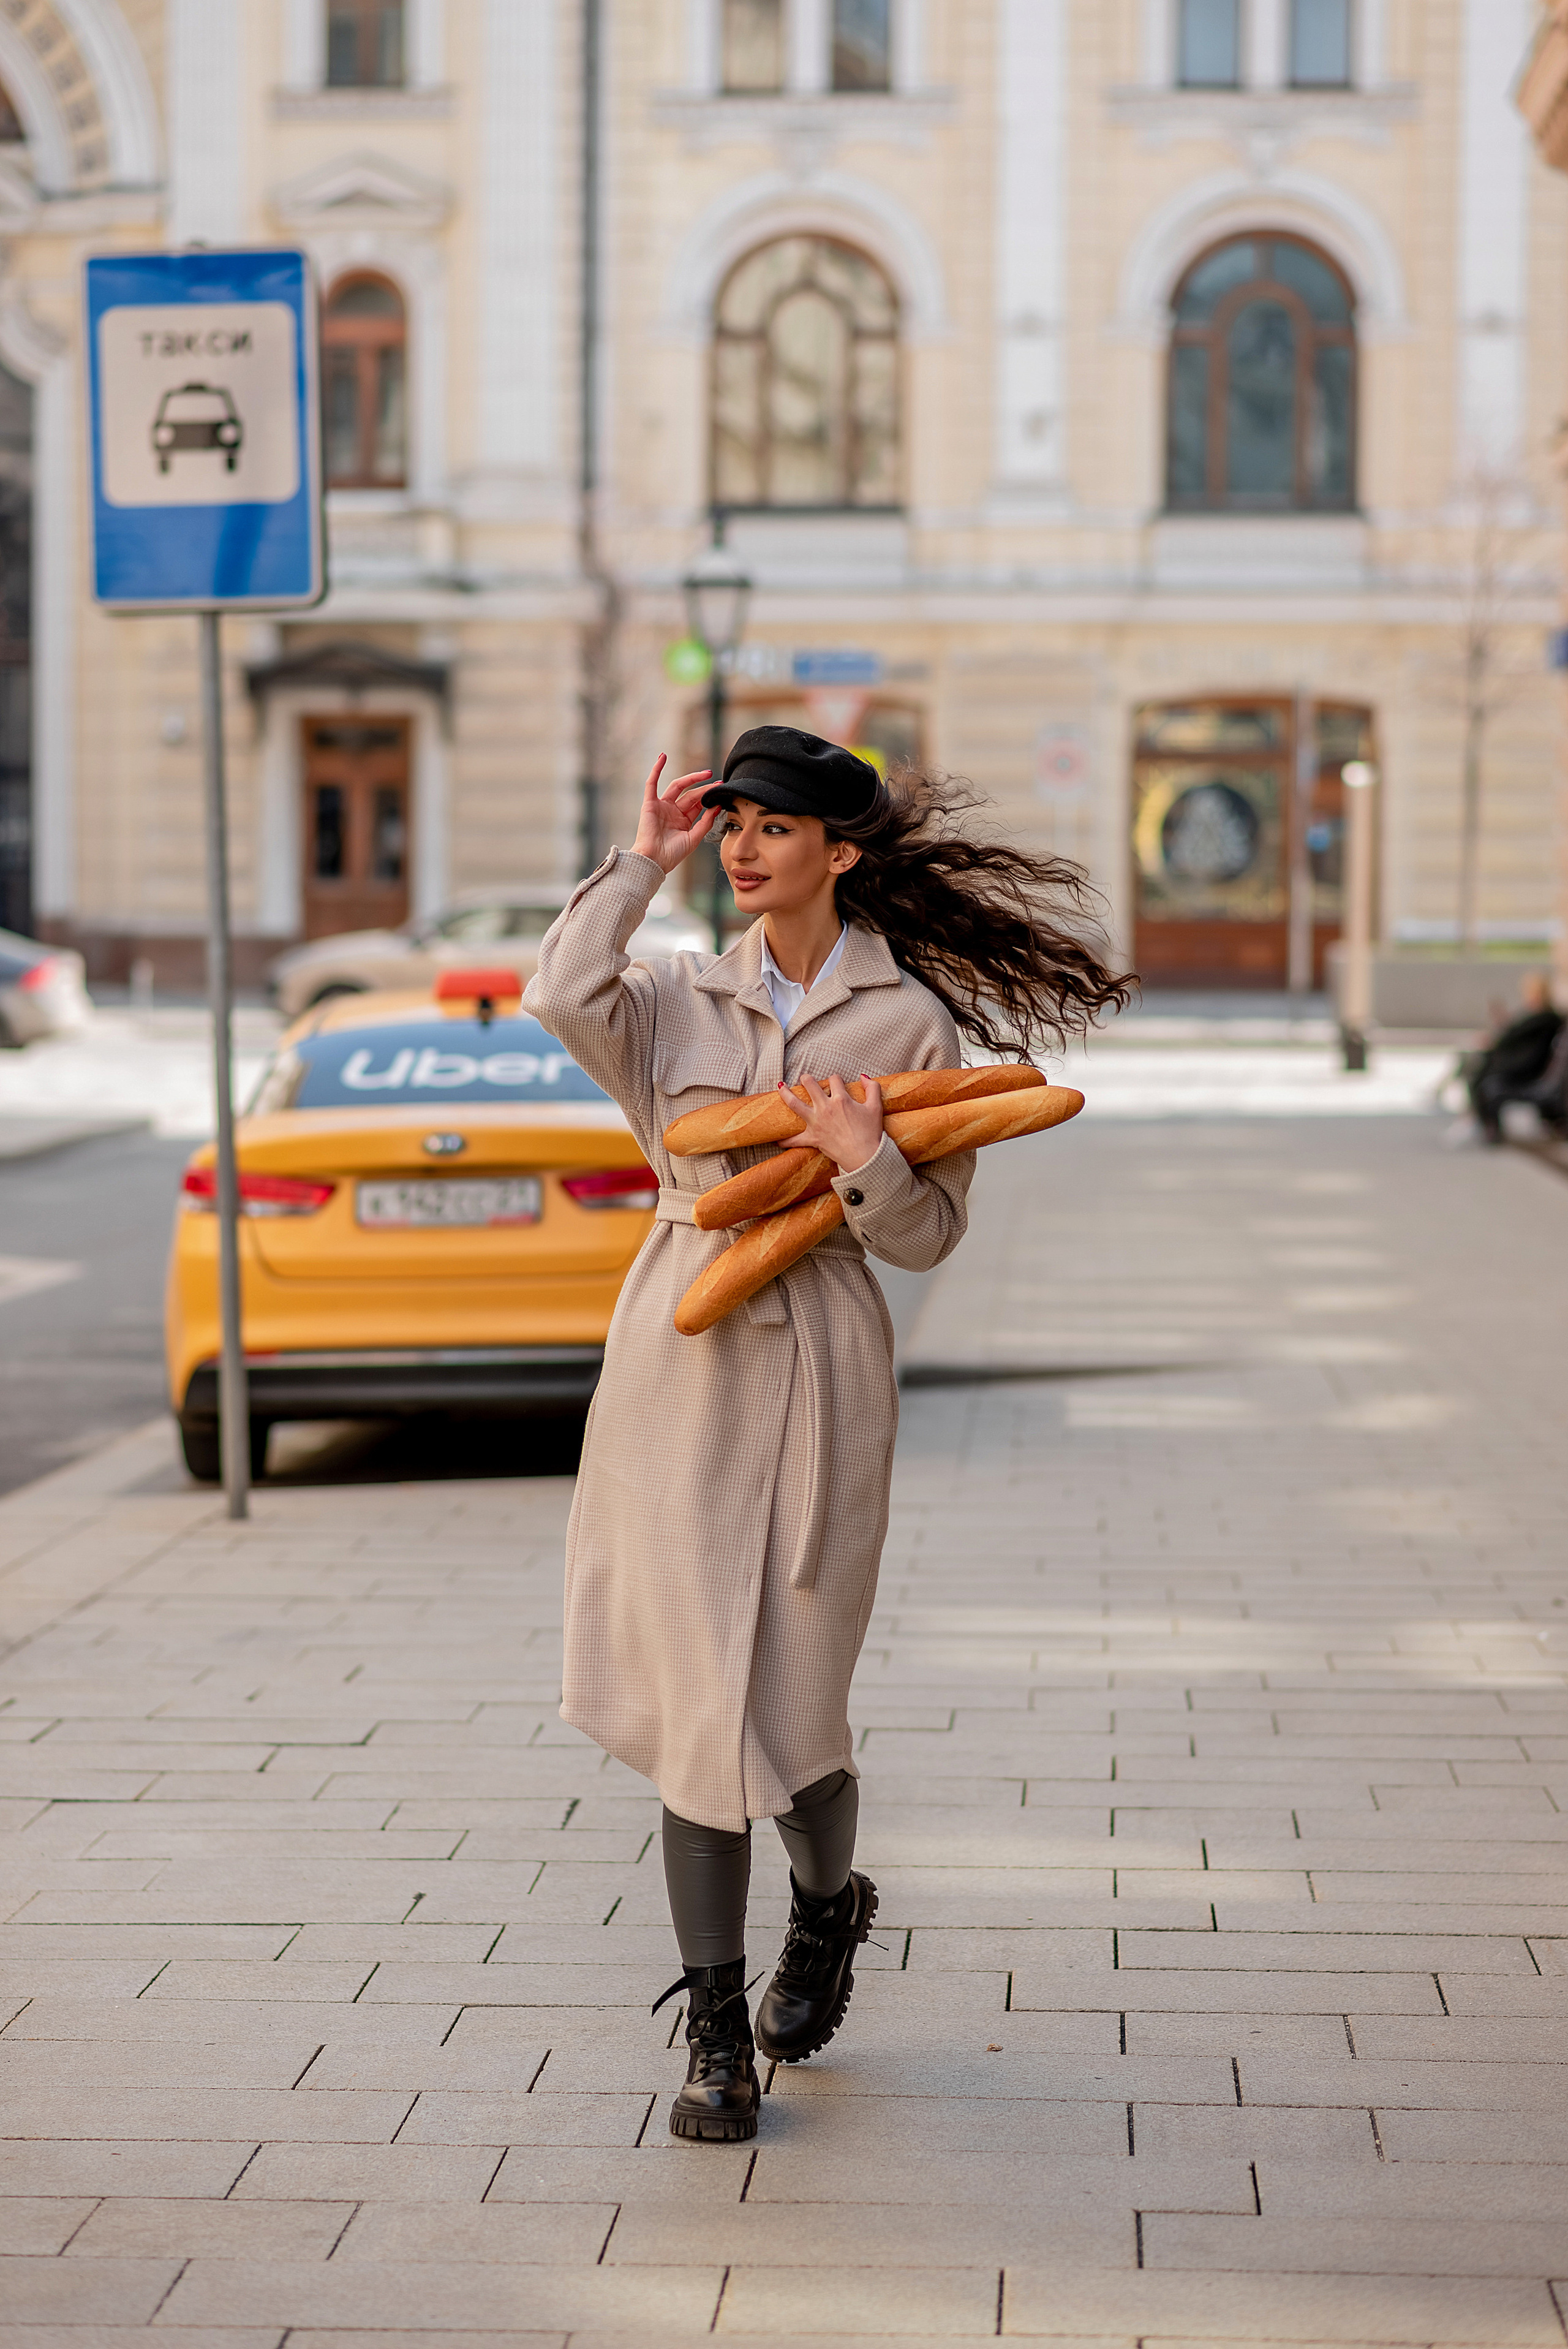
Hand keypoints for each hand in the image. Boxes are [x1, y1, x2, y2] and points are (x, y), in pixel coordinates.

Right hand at [632, 753, 716, 873]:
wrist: (654, 861)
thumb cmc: (672, 854)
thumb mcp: (694, 838)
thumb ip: (706, 822)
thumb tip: (718, 806)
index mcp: (682, 821)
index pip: (698, 804)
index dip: (709, 796)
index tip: (721, 791)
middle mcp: (672, 812)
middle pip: (690, 794)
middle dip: (705, 788)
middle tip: (718, 782)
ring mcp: (661, 806)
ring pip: (677, 787)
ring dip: (691, 778)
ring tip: (706, 773)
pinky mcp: (650, 804)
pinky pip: (652, 783)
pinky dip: (656, 769)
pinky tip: (662, 757)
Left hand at [779, 1073, 884, 1175]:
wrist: (865, 1157)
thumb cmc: (871, 1133)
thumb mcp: (876, 1107)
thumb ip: (872, 1088)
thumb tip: (862, 1076)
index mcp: (841, 1099)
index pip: (834, 1080)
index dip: (836, 1079)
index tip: (836, 1083)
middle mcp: (825, 1108)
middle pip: (810, 1085)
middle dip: (806, 1079)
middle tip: (804, 1078)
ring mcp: (816, 1123)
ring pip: (794, 1104)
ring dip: (786, 1094)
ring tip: (780, 1087)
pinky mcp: (812, 1138)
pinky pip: (794, 1140)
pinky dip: (785, 1141)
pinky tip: (778, 1139)